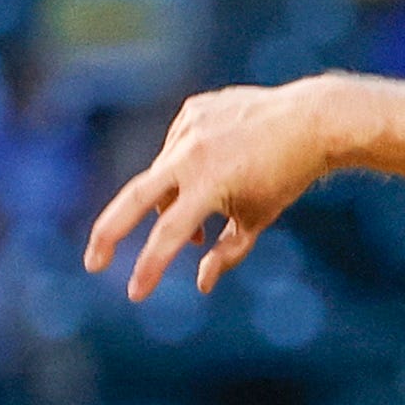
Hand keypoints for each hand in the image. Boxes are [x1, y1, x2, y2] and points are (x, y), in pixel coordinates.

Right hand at [82, 79, 346, 297]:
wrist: (311, 121)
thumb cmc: (286, 177)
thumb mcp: (257, 219)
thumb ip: (226, 253)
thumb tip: (201, 284)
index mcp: (209, 183)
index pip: (171, 235)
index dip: (150, 267)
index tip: (136, 294)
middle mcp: (192, 152)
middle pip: (135, 197)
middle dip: (109, 233)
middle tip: (93, 262)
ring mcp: (189, 126)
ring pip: (162, 175)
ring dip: (172, 204)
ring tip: (197, 223)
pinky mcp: (192, 109)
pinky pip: (176, 148)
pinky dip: (185, 169)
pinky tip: (215, 169)